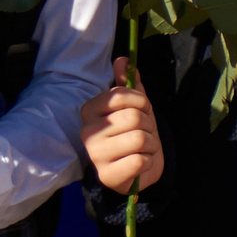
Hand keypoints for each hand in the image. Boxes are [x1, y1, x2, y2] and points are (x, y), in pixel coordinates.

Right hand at [81, 58, 162, 193]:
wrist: (137, 167)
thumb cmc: (133, 132)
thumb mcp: (134, 106)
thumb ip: (128, 83)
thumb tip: (123, 59)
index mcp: (89, 110)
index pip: (119, 96)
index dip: (140, 101)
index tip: (142, 109)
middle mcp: (87, 132)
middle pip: (134, 117)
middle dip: (148, 124)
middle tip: (143, 132)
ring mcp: (95, 156)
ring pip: (139, 139)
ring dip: (150, 144)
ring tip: (142, 148)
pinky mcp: (107, 176)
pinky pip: (140, 161)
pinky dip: (148, 161)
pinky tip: (140, 163)